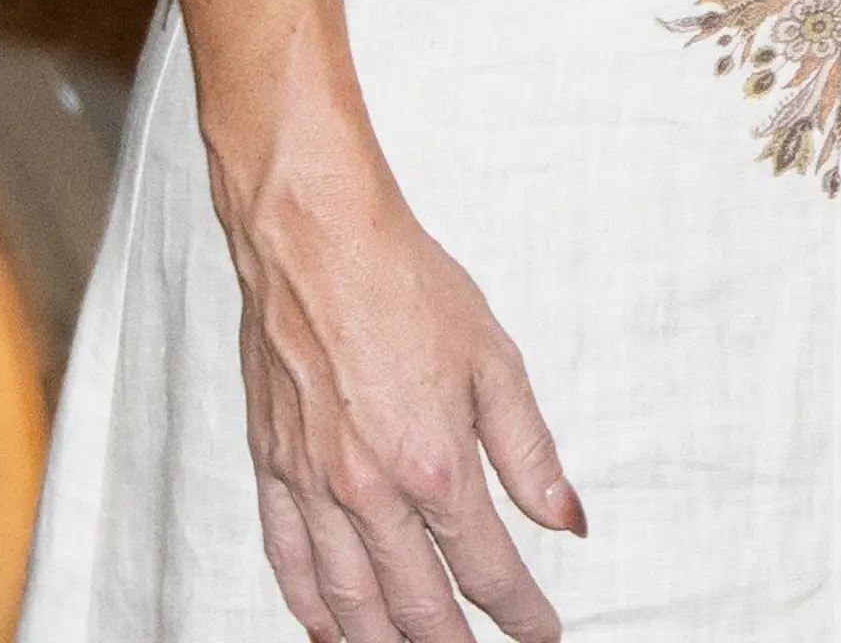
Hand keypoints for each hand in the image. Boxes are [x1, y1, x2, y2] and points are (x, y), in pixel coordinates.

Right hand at [216, 141, 584, 642]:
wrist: (313, 237)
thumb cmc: (403, 282)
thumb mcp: (495, 361)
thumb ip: (530, 452)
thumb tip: (568, 518)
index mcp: (433, 463)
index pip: (487, 569)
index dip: (522, 615)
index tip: (542, 634)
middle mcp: (368, 489)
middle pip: (416, 605)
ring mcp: (313, 484)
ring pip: (348, 602)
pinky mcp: (272, 468)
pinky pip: (288, 560)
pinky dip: (310, 607)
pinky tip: (329, 629)